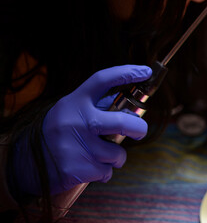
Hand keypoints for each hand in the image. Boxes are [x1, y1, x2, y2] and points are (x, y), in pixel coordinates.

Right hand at [13, 65, 151, 195]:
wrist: (25, 165)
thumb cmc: (58, 134)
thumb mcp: (70, 112)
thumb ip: (95, 107)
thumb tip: (129, 104)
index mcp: (75, 102)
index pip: (102, 79)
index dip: (126, 73)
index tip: (145, 71)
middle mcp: (76, 120)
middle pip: (123, 122)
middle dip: (139, 129)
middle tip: (140, 132)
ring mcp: (76, 145)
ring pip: (117, 153)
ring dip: (115, 157)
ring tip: (101, 155)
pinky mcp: (76, 168)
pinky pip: (106, 171)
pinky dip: (103, 172)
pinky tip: (89, 167)